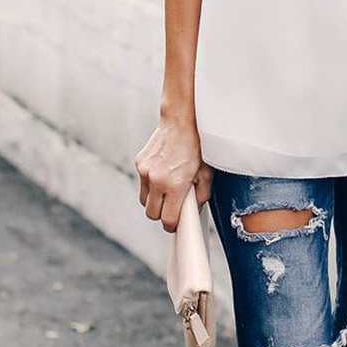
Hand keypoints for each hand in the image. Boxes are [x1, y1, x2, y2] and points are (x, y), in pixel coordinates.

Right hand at [134, 115, 212, 231]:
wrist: (180, 121)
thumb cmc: (196, 146)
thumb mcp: (207, 173)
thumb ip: (201, 195)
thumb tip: (194, 209)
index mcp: (175, 185)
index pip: (167, 219)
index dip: (172, 225)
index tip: (175, 224)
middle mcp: (157, 180)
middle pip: (152, 214)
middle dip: (161, 215)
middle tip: (172, 208)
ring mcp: (145, 171)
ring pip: (144, 200)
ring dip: (154, 201)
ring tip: (167, 190)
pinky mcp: (139, 163)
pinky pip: (142, 183)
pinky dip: (150, 184)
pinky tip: (162, 174)